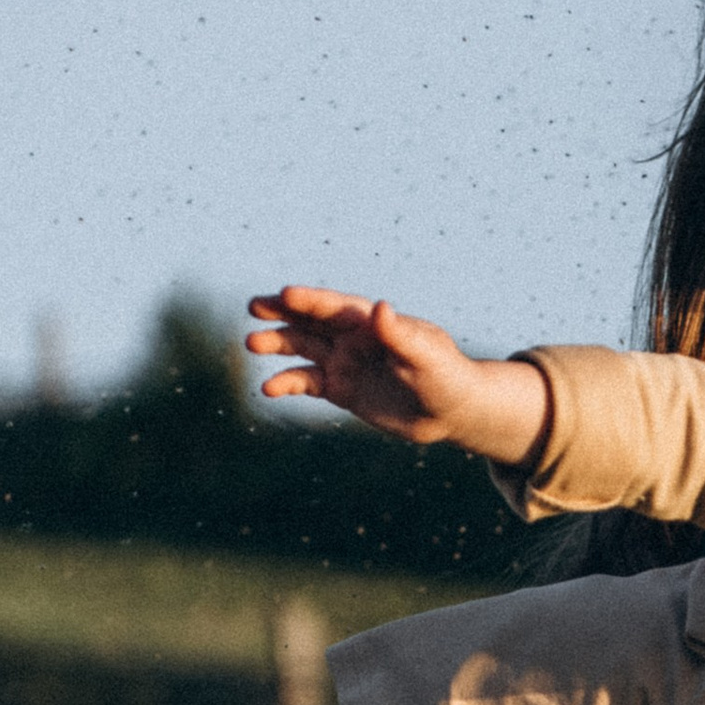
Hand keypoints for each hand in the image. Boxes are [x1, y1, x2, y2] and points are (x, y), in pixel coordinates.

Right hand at [248, 285, 549, 465]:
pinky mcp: (340, 389)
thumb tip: (380, 308)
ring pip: (302, 347)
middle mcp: (352, 337)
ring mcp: (344, 362)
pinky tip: (269, 388)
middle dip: (281, 312)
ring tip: (252, 344)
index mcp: (372, 323)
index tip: (284, 294)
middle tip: (253, 307)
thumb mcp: (427, 356)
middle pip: (310, 319)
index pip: (334, 306)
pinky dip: (286, 384)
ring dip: (277, 344)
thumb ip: (400, 335)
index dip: (310, 300)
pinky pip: (306, 382)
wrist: (452, 411)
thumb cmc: (447, 376)